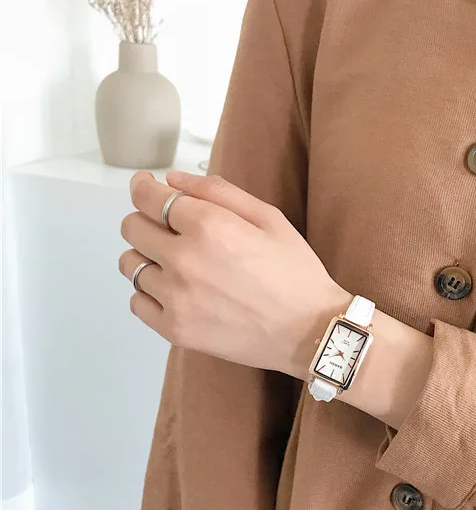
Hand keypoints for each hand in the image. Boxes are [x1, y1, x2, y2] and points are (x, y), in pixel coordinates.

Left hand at [119, 170, 350, 376]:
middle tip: (168, 229)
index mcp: (208, 225)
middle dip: (146, 220)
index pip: (148, 197)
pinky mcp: (175, 330)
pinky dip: (149, 293)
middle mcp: (183, 259)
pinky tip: (175, 292)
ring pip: (130, 265)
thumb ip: (218, 191)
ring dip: (147, 257)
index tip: (147, 187)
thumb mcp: (269, 218)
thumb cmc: (295, 272)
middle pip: (131, 228)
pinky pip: (137, 303)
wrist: (310, 331)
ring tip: (175, 264)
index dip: (143, 187)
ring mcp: (175, 298)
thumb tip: (171, 178)